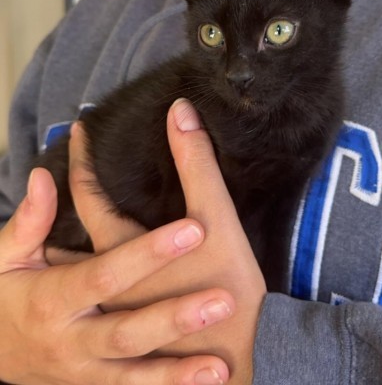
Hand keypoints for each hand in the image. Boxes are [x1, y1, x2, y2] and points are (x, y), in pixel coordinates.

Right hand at [0, 167, 231, 384]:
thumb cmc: (3, 297)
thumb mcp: (5, 259)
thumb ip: (30, 221)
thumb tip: (44, 176)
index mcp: (53, 298)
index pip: (107, 273)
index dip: (148, 253)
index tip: (193, 230)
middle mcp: (71, 339)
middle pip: (127, 330)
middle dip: (175, 317)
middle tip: (223, 300)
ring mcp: (84, 370)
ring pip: (133, 375)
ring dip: (177, 373)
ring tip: (219, 367)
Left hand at [65, 99, 266, 383]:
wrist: (238, 354)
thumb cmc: (228, 284)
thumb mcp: (214, 218)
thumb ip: (196, 164)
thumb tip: (179, 111)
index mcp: (119, 250)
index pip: (89, 192)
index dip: (84, 156)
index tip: (80, 129)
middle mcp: (106, 280)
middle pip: (69, 232)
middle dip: (65, 196)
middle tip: (63, 167)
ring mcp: (115, 305)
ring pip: (77, 266)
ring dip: (66, 237)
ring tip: (59, 212)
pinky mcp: (131, 326)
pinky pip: (99, 292)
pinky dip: (92, 269)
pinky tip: (97, 263)